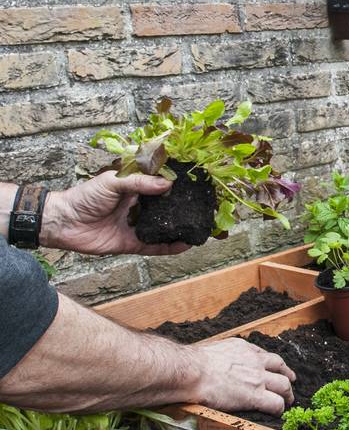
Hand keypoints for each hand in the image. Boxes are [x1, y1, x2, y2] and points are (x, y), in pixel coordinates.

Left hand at [42, 172, 188, 255]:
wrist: (64, 222)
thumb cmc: (84, 197)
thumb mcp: (112, 182)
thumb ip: (139, 183)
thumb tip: (168, 184)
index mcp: (134, 189)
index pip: (160, 186)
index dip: (177, 186)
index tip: (196, 185)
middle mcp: (139, 208)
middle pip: (166, 209)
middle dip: (183, 209)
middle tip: (204, 209)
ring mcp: (137, 226)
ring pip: (164, 229)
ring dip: (181, 229)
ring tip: (200, 228)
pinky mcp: (133, 244)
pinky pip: (156, 246)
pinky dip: (171, 247)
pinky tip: (185, 244)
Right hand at [189, 338, 295, 415]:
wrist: (190, 371)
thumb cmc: (192, 363)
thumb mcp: (213, 349)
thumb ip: (223, 354)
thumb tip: (214, 362)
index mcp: (243, 348)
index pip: (265, 355)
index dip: (273, 364)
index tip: (276, 369)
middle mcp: (255, 361)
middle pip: (280, 368)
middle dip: (287, 376)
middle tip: (290, 383)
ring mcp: (258, 379)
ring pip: (284, 386)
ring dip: (288, 395)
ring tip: (288, 401)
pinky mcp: (255, 396)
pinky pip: (276, 403)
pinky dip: (279, 409)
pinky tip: (277, 413)